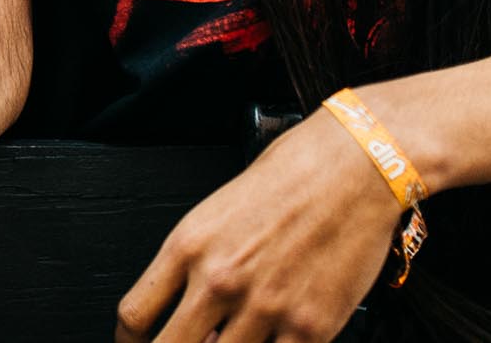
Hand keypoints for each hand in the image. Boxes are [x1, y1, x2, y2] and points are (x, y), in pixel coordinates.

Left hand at [115, 109, 403, 341]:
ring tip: (236, 337)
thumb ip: (198, 264)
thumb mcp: (220, 212)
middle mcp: (220, 279)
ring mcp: (265, 308)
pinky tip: (273, 341)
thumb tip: (193, 316)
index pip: (135, 314)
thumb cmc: (292, 176)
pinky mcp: (311, 328)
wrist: (355, 166)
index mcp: (189, 246)